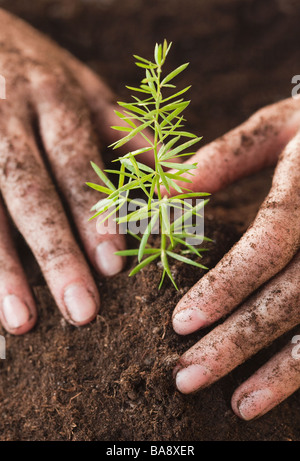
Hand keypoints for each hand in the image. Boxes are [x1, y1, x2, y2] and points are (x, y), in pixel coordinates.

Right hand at [0, 9, 148, 334]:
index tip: (114, 264)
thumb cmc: (43, 74)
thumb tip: (178, 181)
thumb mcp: (88, 91)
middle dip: (55, 253)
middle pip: (30, 191)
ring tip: (22, 321)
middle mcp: (8, 117)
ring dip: (2, 270)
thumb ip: (129, 135)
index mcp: (55, 100)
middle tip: (81, 311)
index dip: (94, 213)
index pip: (77, 162)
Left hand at [167, 98, 299, 419]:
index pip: (270, 240)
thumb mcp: (276, 126)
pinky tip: (273, 391)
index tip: (181, 322)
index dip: (227, 284)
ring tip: (236, 404)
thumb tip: (165, 193)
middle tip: (188, 376)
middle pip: (290, 296)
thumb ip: (225, 156)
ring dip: (277, 372)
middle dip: (239, 341)